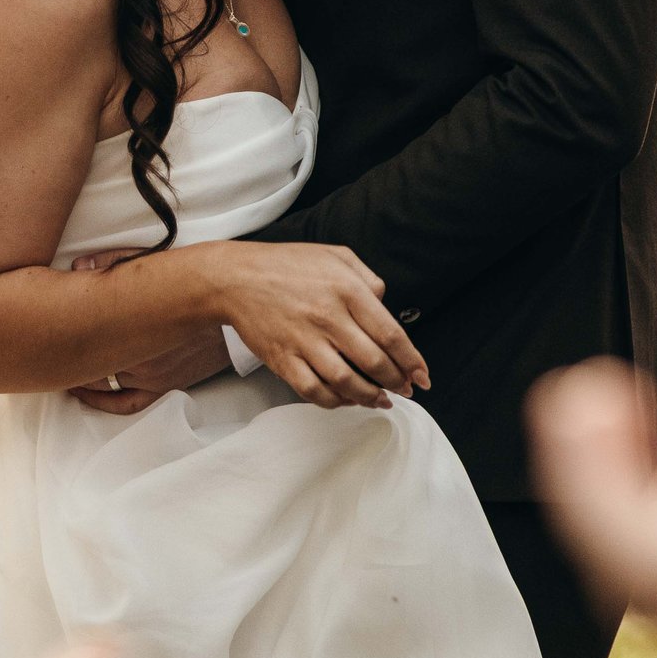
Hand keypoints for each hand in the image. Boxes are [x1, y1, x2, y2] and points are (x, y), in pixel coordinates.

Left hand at [62, 251, 226, 414]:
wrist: (231, 302)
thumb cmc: (190, 282)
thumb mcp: (148, 265)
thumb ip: (111, 264)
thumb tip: (78, 266)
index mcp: (129, 331)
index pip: (83, 341)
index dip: (60, 340)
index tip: (45, 334)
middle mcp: (138, 360)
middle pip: (89, 366)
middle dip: (68, 361)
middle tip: (46, 355)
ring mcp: (152, 378)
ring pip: (104, 385)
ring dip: (82, 381)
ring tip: (61, 372)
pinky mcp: (166, 386)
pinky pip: (127, 404)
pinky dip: (104, 404)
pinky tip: (87, 397)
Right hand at [200, 244, 429, 410]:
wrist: (234, 278)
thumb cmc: (286, 265)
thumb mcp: (335, 256)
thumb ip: (367, 278)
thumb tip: (386, 303)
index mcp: (346, 290)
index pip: (391, 334)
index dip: (412, 361)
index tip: (422, 376)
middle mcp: (328, 317)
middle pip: (374, 362)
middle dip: (396, 382)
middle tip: (405, 389)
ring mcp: (303, 341)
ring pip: (346, 382)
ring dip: (369, 397)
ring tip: (381, 400)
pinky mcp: (282, 359)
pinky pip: (314, 391)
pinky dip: (334, 401)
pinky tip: (345, 399)